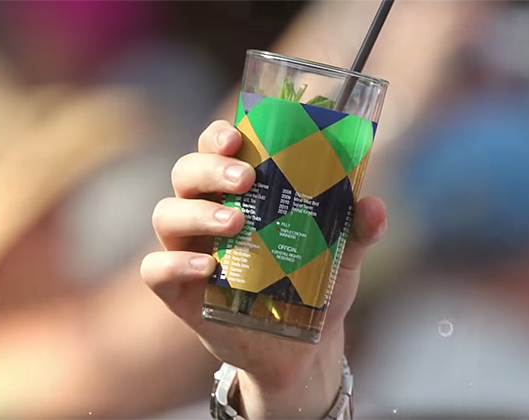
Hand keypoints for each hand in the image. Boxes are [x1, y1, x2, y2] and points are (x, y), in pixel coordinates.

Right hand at [141, 120, 386, 417]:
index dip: (216, 136)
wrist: (300, 346)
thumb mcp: (341, 256)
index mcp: (238, 193)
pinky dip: (175, 263)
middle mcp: (205, 213)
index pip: (214, 149)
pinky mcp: (178, 290)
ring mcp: (188, 250)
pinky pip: (155, 269)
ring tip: (234, 224)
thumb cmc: (313, 285)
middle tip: (245, 179)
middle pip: (186, 173)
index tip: (237, 136)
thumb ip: (356, 230)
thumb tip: (373, 206)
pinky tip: (208, 268)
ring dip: (196, 213)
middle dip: (209, 169)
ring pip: (166, 214)